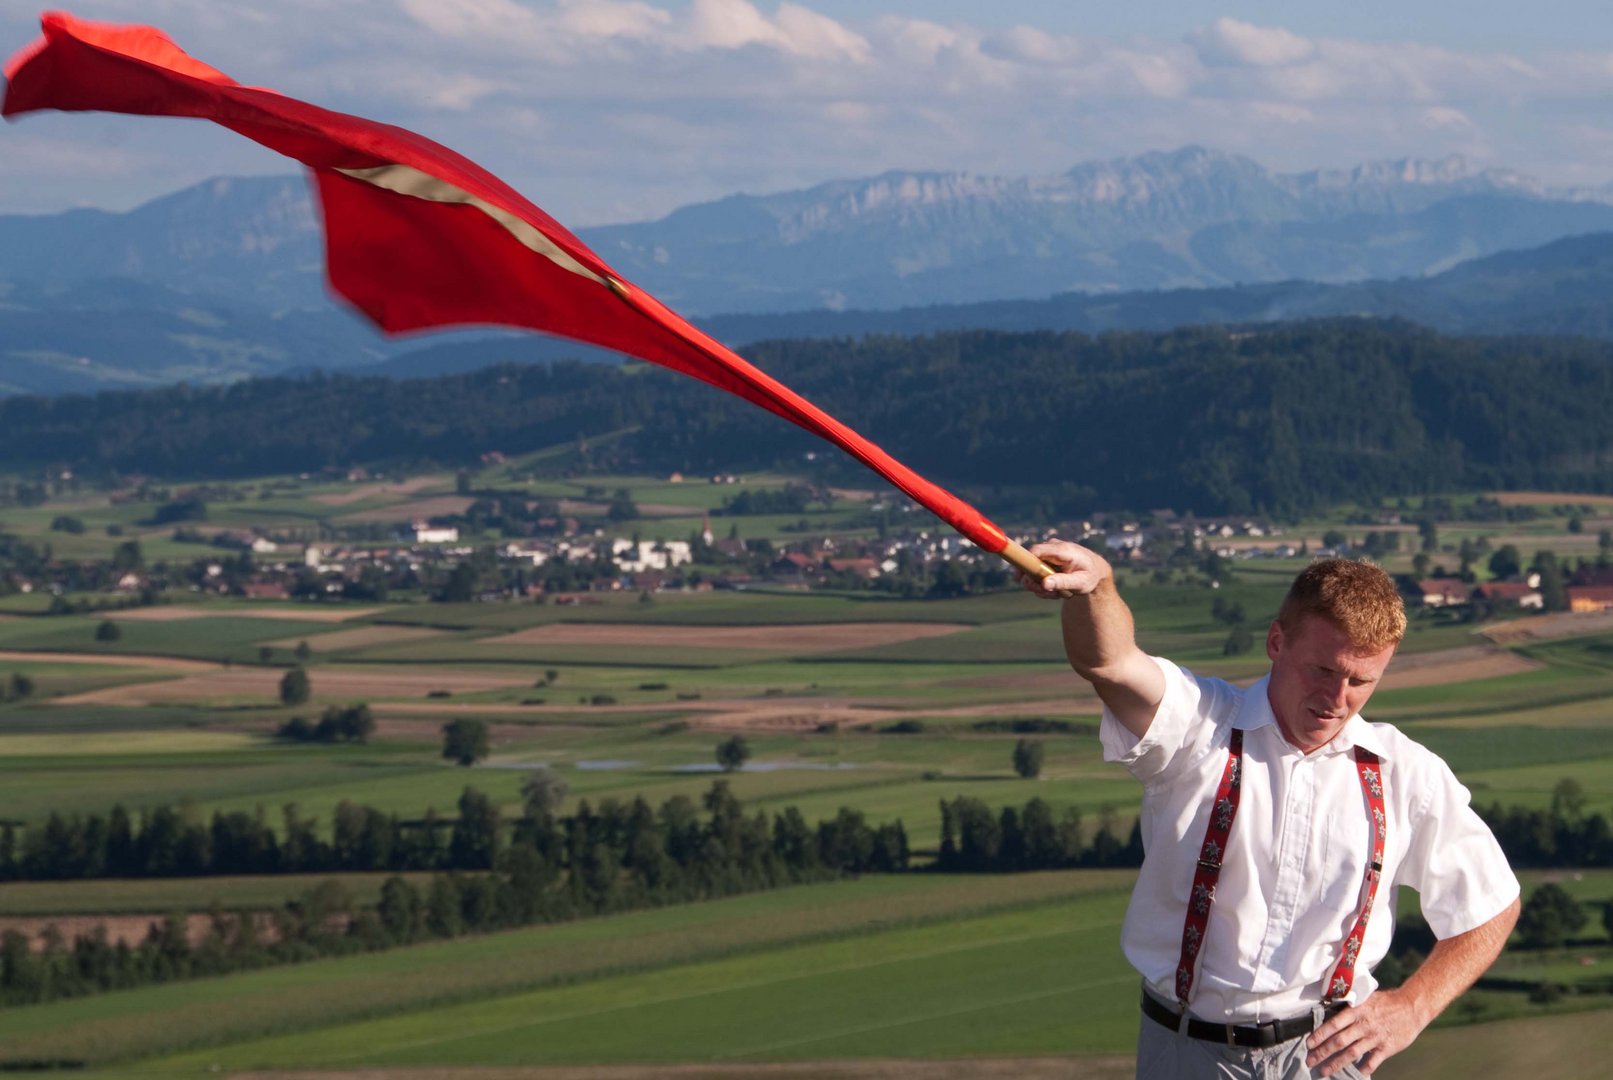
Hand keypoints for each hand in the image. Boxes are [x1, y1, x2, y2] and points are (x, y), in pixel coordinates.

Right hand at [1015, 540, 1111, 599]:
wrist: (1096, 570)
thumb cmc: (1090, 575)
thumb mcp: (1080, 582)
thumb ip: (1063, 582)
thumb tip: (1044, 584)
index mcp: (1062, 550)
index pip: (1035, 551)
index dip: (1023, 563)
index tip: (1019, 578)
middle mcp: (1053, 548)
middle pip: (1030, 562)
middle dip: (1033, 581)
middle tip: (1045, 593)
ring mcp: (1049, 553)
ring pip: (1031, 570)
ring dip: (1039, 585)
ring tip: (1055, 594)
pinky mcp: (1047, 559)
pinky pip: (1036, 572)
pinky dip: (1042, 584)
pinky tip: (1054, 590)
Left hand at [1305, 989, 1426, 1076]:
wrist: (1411, 1007)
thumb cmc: (1385, 1002)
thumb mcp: (1365, 998)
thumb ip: (1349, 1006)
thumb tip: (1329, 1011)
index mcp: (1356, 1011)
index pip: (1333, 1024)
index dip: (1319, 1035)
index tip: (1308, 1044)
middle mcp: (1364, 1025)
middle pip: (1339, 1041)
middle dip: (1322, 1052)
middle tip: (1309, 1061)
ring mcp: (1375, 1037)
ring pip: (1351, 1053)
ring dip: (1336, 1063)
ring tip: (1324, 1071)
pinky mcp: (1387, 1048)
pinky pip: (1372, 1062)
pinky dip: (1362, 1069)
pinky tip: (1354, 1073)